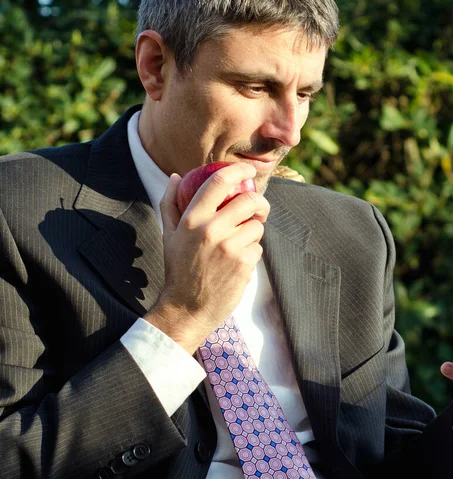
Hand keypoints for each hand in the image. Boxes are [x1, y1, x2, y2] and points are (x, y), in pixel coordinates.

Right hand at [144, 162, 269, 353]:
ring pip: (257, 225)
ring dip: (253, 231)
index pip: (218, 182)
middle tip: (257, 209)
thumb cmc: (178, 269)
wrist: (187, 308)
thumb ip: (169, 203)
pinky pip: (258, 247)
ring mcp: (229, 247)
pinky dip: (251, 252)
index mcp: (192, 219)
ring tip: (239, 243)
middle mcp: (211, 229)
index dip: (238, 170)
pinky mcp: (244, 263)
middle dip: (258, 202)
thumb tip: (175, 176)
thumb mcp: (169, 235)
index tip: (248, 170)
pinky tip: (237, 262)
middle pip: (249, 199)